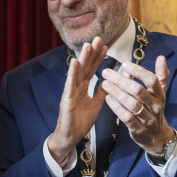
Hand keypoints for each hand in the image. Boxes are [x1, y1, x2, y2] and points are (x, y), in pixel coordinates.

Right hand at [46, 37, 108, 166]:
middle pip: (85, 67)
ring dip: (82, 58)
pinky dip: (72, 73)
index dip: (98, 58)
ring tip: (88, 45)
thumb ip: (101, 93)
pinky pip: (69, 84)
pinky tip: (75, 62)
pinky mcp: (66, 99)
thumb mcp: (95, 105)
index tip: (106, 46)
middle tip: (98, 39)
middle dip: (91, 53)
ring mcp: (70, 92)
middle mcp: (76, 87)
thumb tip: (110, 81)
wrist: (69, 137)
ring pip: (77, 72)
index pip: (92, 70)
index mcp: (83, 88)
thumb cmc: (80, 122)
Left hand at [100, 55, 173, 155]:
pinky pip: (126, 117)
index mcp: (160, 95)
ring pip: (132, 104)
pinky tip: (108, 98)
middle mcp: (155, 106)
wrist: (157, 136)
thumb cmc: (155, 109)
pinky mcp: (138, 129)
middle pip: (138, 91)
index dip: (138, 71)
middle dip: (121, 80)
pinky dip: (116, 107)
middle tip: (107, 72)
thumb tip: (161, 57)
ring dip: (117, 93)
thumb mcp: (160, 93)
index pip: (152, 80)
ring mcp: (147, 119)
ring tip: (105, 83)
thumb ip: (161, 75)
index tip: (124, 64)